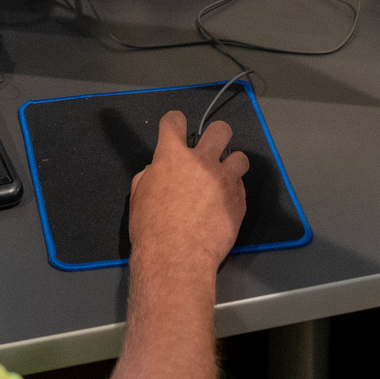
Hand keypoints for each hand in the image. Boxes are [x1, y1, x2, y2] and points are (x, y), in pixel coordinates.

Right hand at [128, 111, 249, 274]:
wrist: (176, 258)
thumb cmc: (151, 229)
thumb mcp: (138, 198)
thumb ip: (149, 177)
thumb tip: (155, 172)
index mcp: (172, 157)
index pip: (174, 121)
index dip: (174, 122)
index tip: (175, 129)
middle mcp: (202, 161)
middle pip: (220, 130)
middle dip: (216, 136)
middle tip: (210, 152)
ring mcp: (224, 180)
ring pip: (240, 158)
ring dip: (232, 166)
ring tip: (223, 181)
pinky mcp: (239, 202)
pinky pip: (241, 188)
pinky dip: (233, 194)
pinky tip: (223, 207)